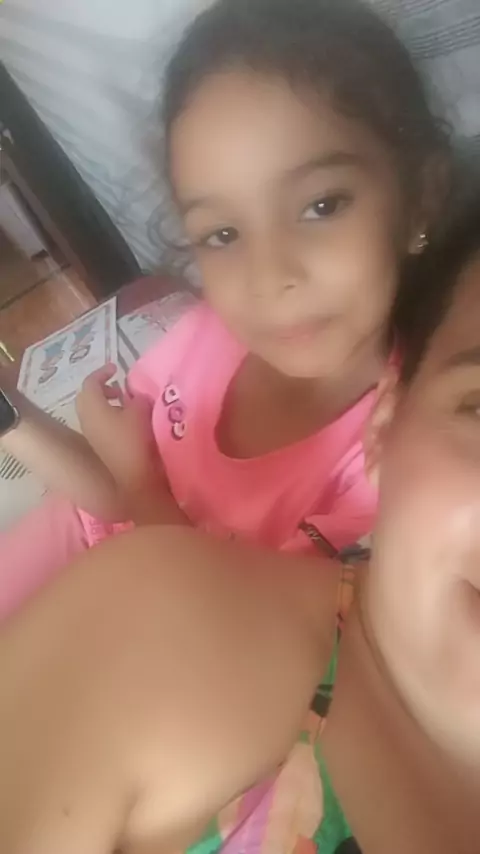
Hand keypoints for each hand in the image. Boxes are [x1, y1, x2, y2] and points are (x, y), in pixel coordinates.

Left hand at [76, 364, 163, 494]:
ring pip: (92, 411)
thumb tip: (135, 395)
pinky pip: (97, 423)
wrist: (132, 476)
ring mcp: (90, 433)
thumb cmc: (134, 439)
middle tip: (118, 388)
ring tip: (124, 404)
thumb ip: (137, 397)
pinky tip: (125, 422)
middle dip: (101, 389)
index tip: (116, 368)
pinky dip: (108, 416)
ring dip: (105, 404)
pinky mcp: (98, 445)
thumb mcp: (141, 410)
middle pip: (87, 397)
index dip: (102, 372)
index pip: (91, 382)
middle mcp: (86, 418)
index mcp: (93, 406)